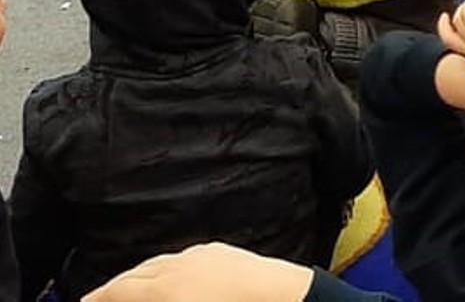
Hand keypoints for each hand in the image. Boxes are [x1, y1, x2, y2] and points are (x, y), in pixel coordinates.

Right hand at [83, 243, 312, 301]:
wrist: (284, 298)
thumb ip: (149, 300)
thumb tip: (132, 298)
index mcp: (163, 291)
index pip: (116, 293)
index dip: (96, 300)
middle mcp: (176, 268)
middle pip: (131, 277)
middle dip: (110, 290)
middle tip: (96, 300)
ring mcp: (198, 255)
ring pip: (155, 265)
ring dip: (136, 278)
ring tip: (125, 291)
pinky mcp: (217, 251)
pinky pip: (181, 258)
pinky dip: (164, 269)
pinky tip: (165, 279)